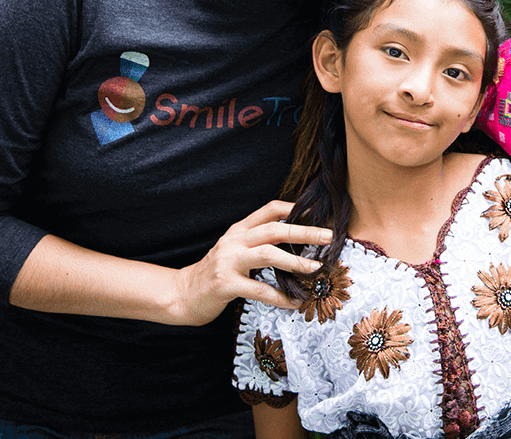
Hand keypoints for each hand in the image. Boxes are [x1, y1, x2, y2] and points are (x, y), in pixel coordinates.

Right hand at [169, 200, 331, 324]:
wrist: (181, 294)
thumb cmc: (215, 274)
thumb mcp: (234, 250)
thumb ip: (257, 242)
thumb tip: (294, 239)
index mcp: (239, 230)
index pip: (269, 210)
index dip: (294, 208)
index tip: (318, 213)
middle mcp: (234, 241)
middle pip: (274, 229)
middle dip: (304, 232)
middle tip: (328, 237)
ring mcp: (228, 262)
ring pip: (268, 254)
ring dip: (295, 261)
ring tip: (315, 268)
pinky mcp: (225, 285)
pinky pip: (259, 290)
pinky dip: (279, 297)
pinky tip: (293, 302)